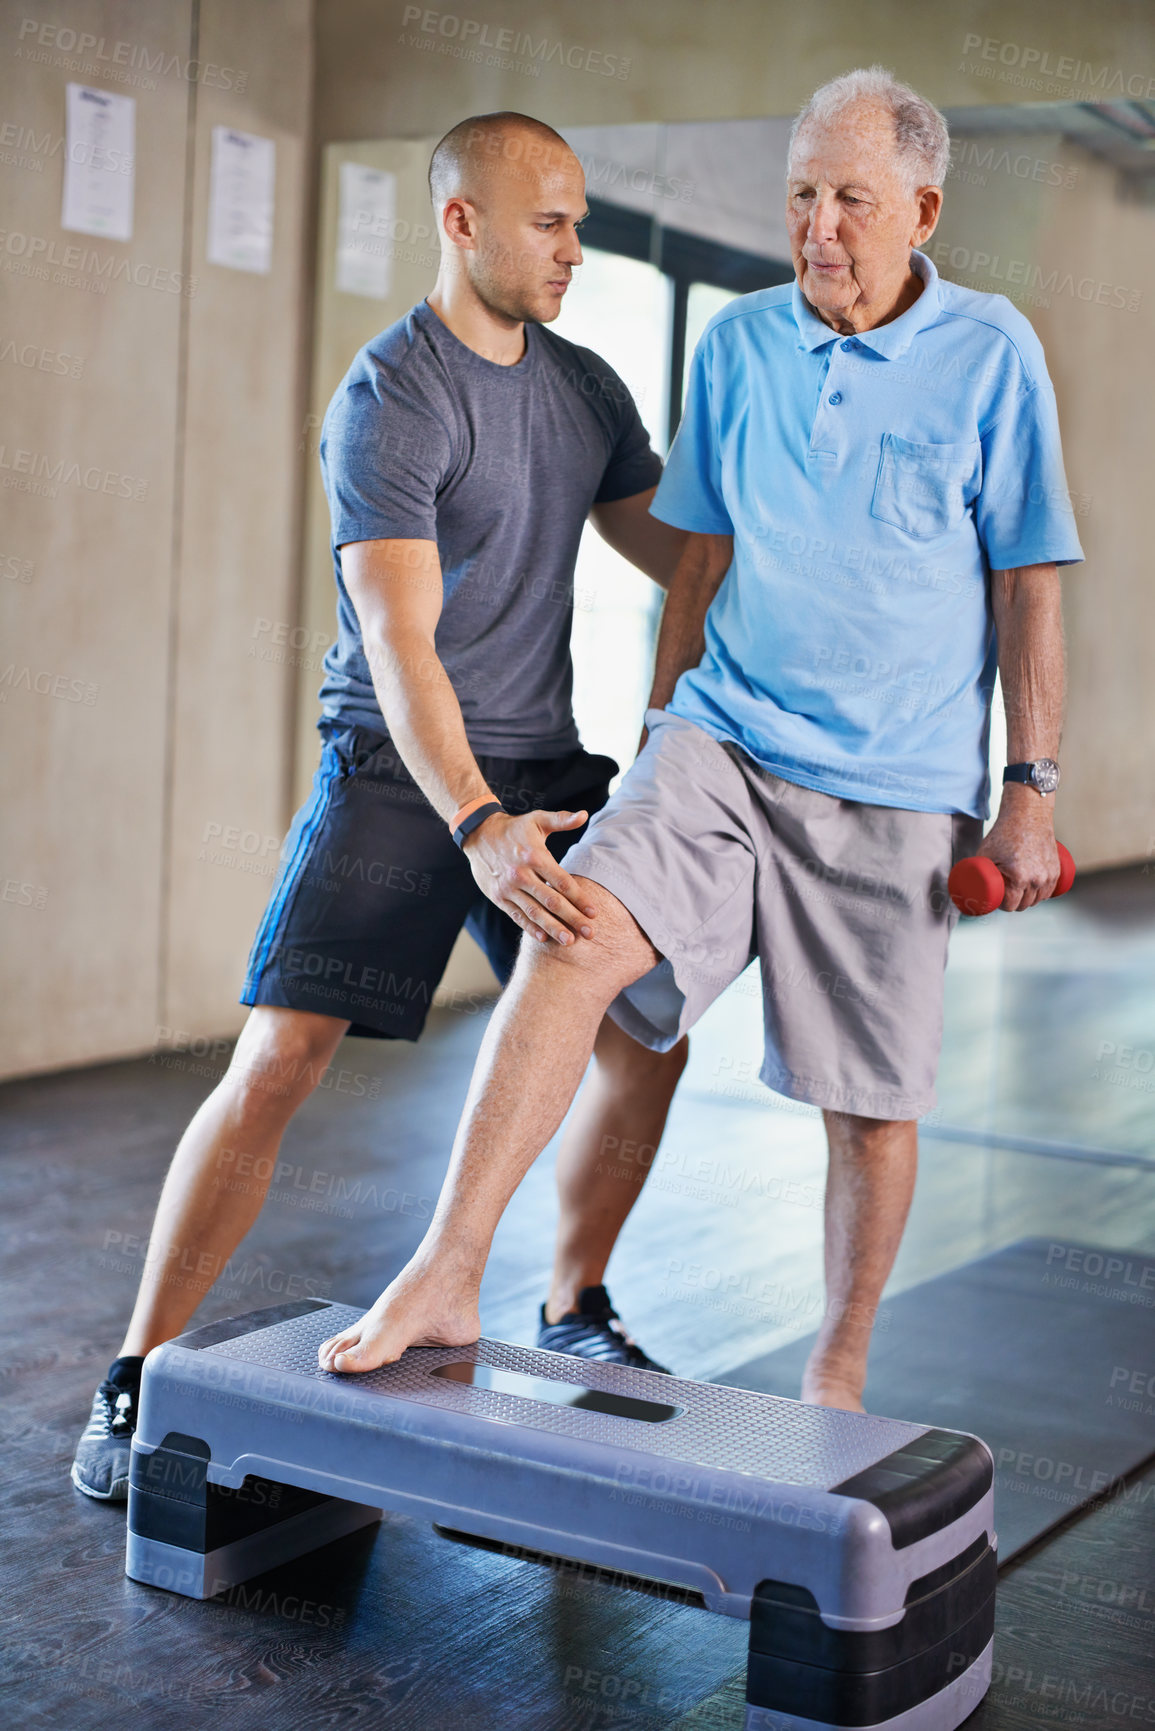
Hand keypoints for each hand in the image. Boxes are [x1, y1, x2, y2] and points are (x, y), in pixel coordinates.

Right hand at [463, 809, 597, 944]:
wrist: (478, 834)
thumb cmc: (514, 828)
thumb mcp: (537, 819)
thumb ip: (562, 819)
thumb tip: (584, 815)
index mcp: (535, 856)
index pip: (562, 882)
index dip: (580, 899)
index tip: (594, 913)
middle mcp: (521, 873)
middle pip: (552, 901)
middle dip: (572, 918)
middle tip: (589, 933)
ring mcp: (508, 887)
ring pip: (534, 912)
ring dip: (553, 928)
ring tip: (569, 941)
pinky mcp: (498, 897)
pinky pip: (516, 915)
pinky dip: (530, 927)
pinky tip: (544, 937)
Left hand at [975, 787, 1059, 910]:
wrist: (1027, 815)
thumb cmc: (1004, 833)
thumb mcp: (985, 854)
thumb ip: (977, 871)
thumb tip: (967, 886)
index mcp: (1019, 878)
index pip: (1011, 905)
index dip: (1001, 905)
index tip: (997, 900)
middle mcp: (1037, 879)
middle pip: (1024, 905)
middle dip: (1014, 903)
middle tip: (1005, 895)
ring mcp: (1050, 875)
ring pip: (1038, 899)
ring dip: (1028, 900)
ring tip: (1018, 892)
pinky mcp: (1057, 869)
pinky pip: (1050, 891)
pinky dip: (1041, 894)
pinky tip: (1033, 892)